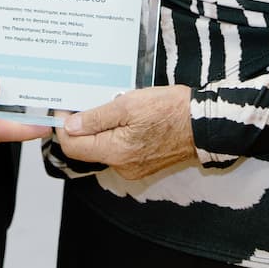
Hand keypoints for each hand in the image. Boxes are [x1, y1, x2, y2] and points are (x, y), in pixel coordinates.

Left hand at [55, 85, 195, 179]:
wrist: (205, 124)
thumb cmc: (170, 110)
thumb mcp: (128, 105)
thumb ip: (96, 117)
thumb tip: (69, 126)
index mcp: (115, 152)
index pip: (73, 146)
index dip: (64, 126)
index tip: (65, 107)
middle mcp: (121, 166)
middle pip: (87, 148)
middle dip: (82, 126)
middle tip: (87, 100)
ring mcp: (133, 167)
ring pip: (103, 148)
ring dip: (100, 128)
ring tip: (109, 105)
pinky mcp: (143, 163)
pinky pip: (119, 150)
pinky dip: (115, 134)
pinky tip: (125, 117)